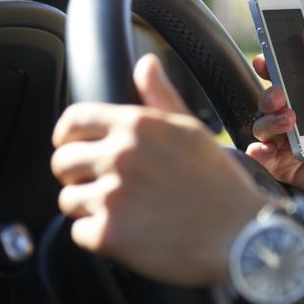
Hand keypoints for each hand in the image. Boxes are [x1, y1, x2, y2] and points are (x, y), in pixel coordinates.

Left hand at [51, 54, 265, 286]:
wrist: (241, 239)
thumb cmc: (220, 186)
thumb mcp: (191, 131)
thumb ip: (160, 97)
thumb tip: (146, 65)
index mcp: (136, 125)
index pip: (73, 121)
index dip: (67, 137)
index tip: (71, 148)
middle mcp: (119, 156)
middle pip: (62, 162)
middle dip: (76, 175)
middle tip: (100, 187)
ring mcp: (112, 196)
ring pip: (67, 199)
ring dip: (87, 208)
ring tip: (119, 212)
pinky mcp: (109, 234)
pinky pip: (78, 233)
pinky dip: (98, 238)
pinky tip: (126, 235)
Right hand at [247, 29, 303, 206]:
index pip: (280, 77)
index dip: (268, 66)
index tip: (264, 59)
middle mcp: (296, 117)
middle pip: (266, 100)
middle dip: (267, 95)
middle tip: (280, 95)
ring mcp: (289, 142)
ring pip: (260, 126)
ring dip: (269, 121)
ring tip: (291, 122)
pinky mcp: (285, 165)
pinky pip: (259, 156)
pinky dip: (258, 151)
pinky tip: (270, 147)